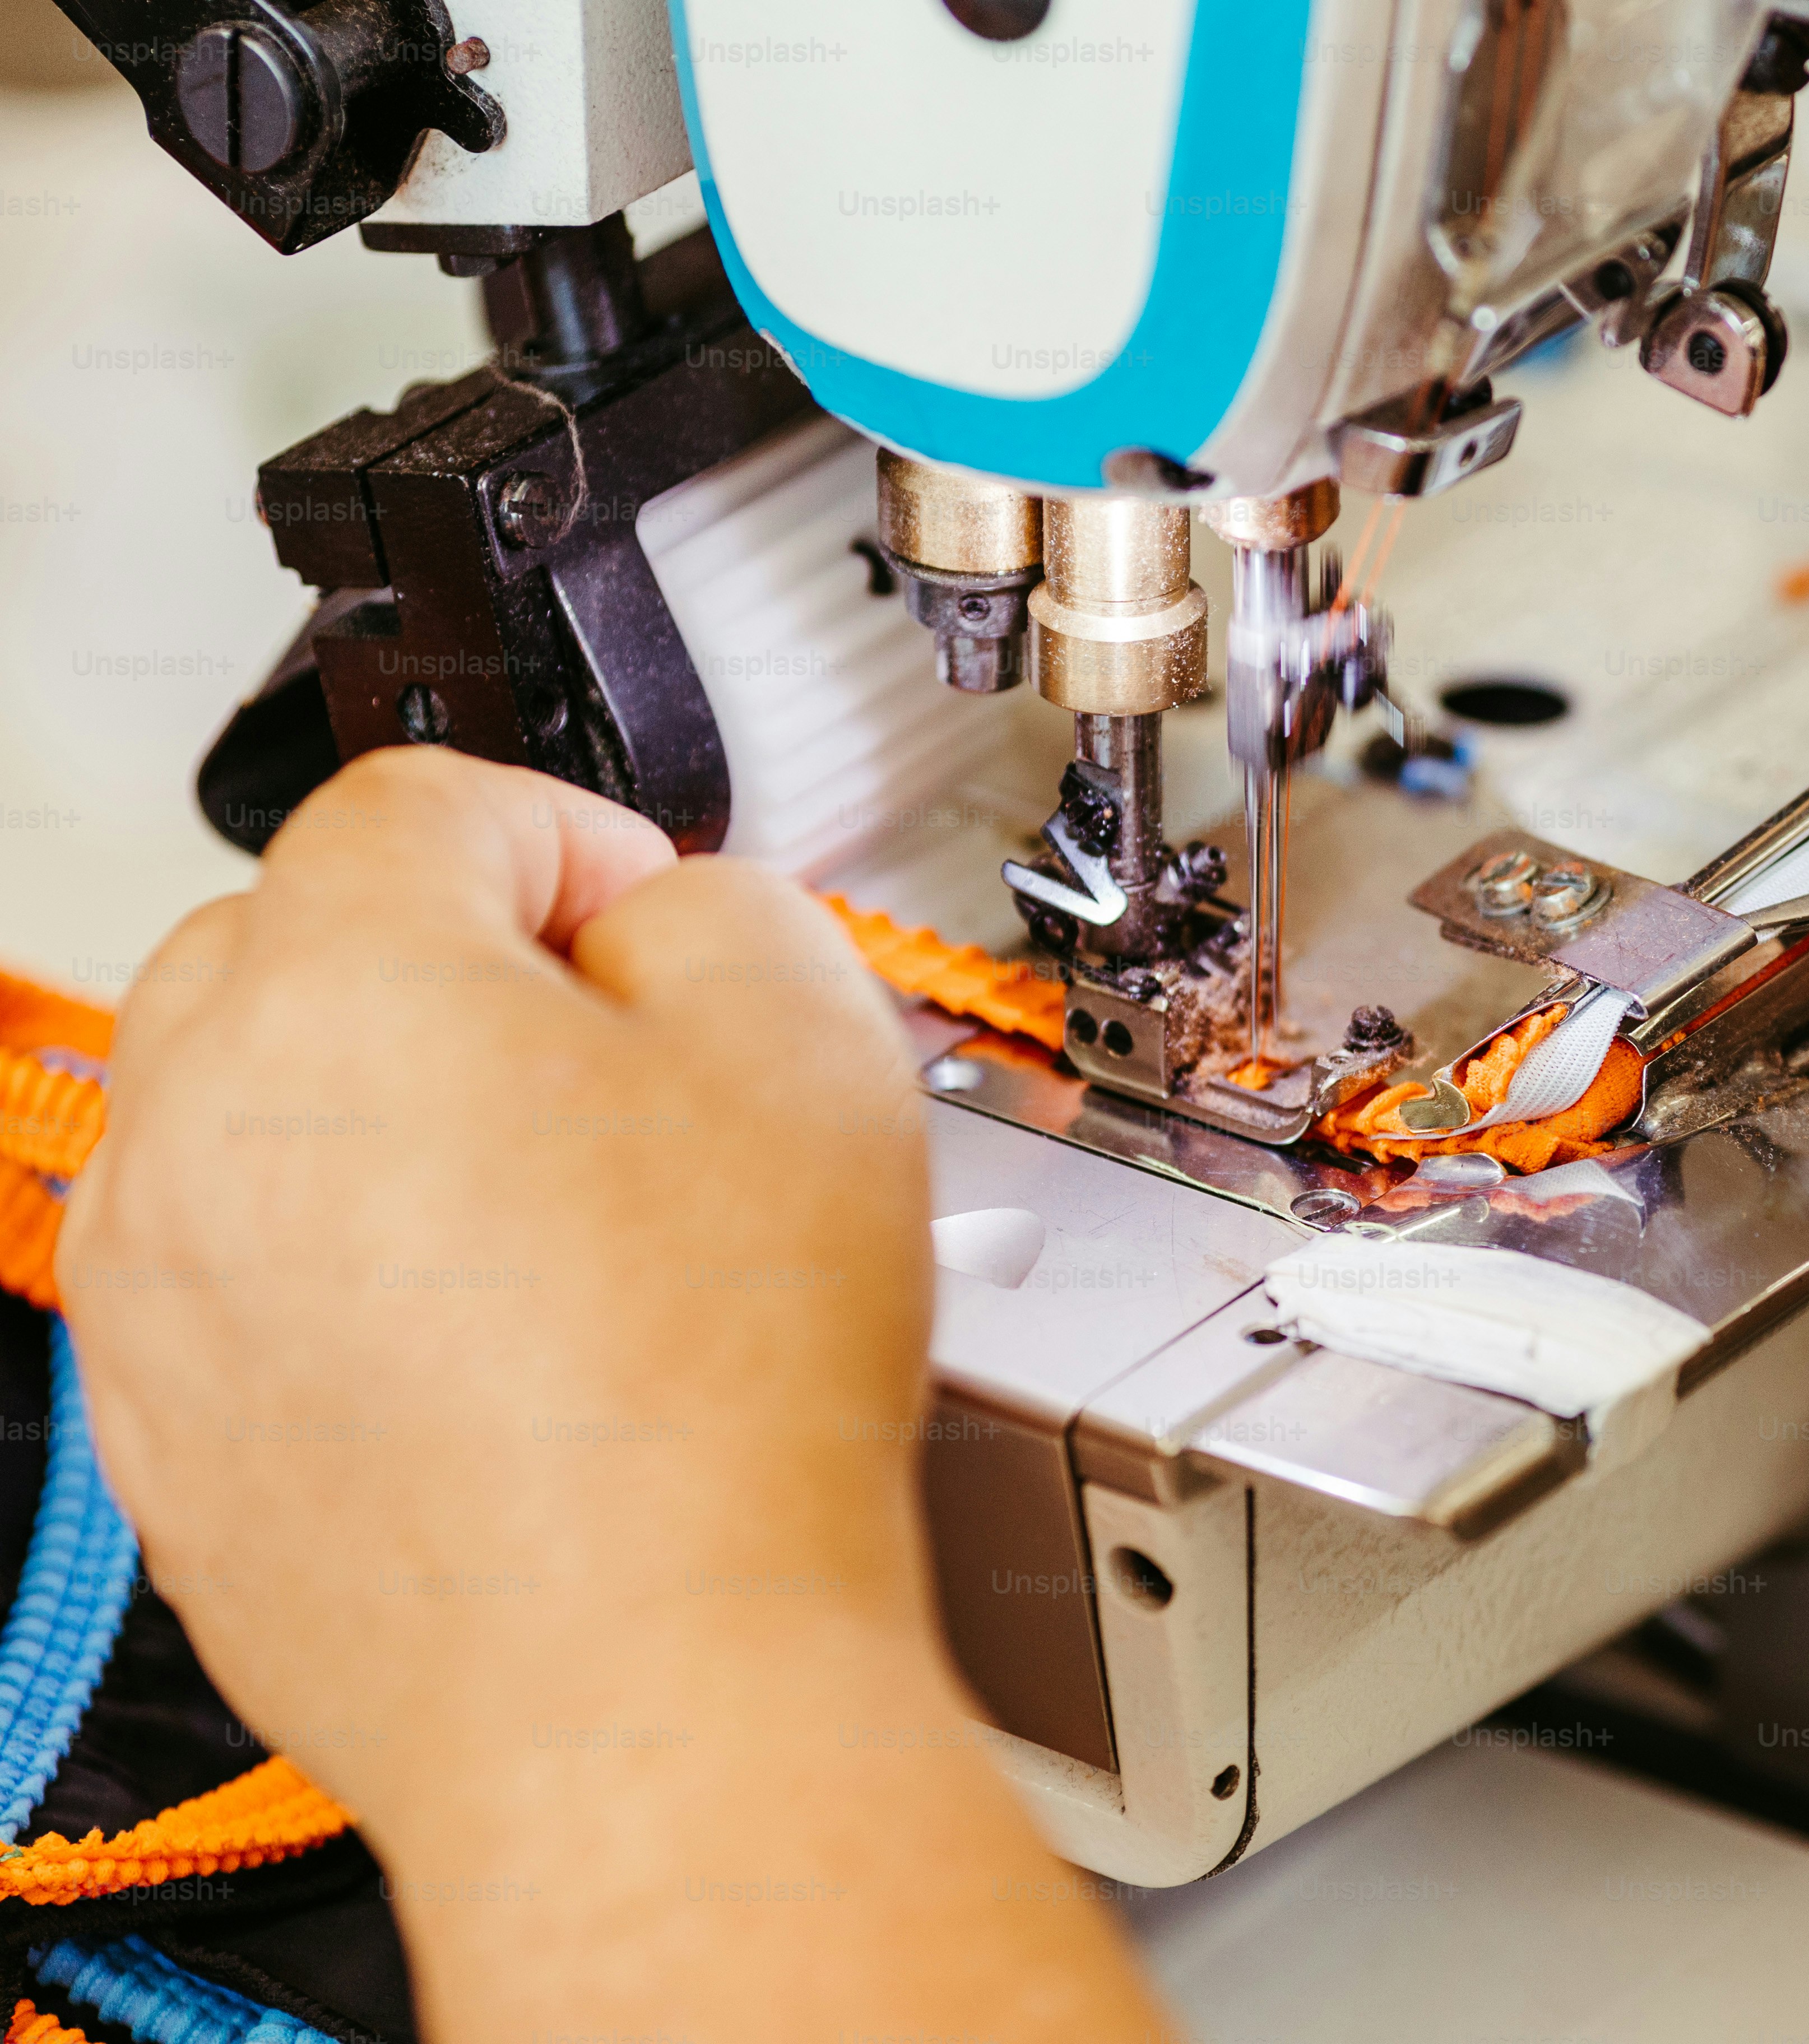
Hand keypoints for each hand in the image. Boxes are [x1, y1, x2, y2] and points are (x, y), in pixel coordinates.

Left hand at [57, 748, 1167, 2043]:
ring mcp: (159, 1293)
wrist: (646, 1689)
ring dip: (388, 1124)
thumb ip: (725, 905)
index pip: (433, 803)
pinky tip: (505, 1361)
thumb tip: (656, 920)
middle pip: (301, 939)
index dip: (576, 840)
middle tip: (615, 1073)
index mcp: (348, 985)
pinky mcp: (168, 1438)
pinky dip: (348, 1283)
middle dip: (457, 969)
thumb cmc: (716, 1404)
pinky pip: (240, 1286)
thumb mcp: (813, 1046)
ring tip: (566, 1235)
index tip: (652, 923)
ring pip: (255, 1116)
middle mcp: (201, 1123)